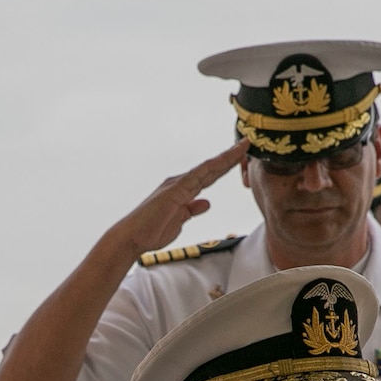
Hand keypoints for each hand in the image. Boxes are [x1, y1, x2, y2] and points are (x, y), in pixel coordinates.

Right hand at [108, 141, 248, 257]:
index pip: (210, 175)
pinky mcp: (174, 191)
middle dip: (230, 156)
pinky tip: (221, 162)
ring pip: (206, 169)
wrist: (133, 237)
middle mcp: (181, 183)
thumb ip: (192, 210)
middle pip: (211, 168)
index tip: (242, 156)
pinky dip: (209, 169)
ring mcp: (177, 185)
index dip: (227, 165)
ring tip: (241, 148)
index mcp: (184, 190)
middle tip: (247, 143)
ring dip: (224, 159)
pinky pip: (195, 177)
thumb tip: (206, 202)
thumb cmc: (152, 230)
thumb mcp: (180, 221)